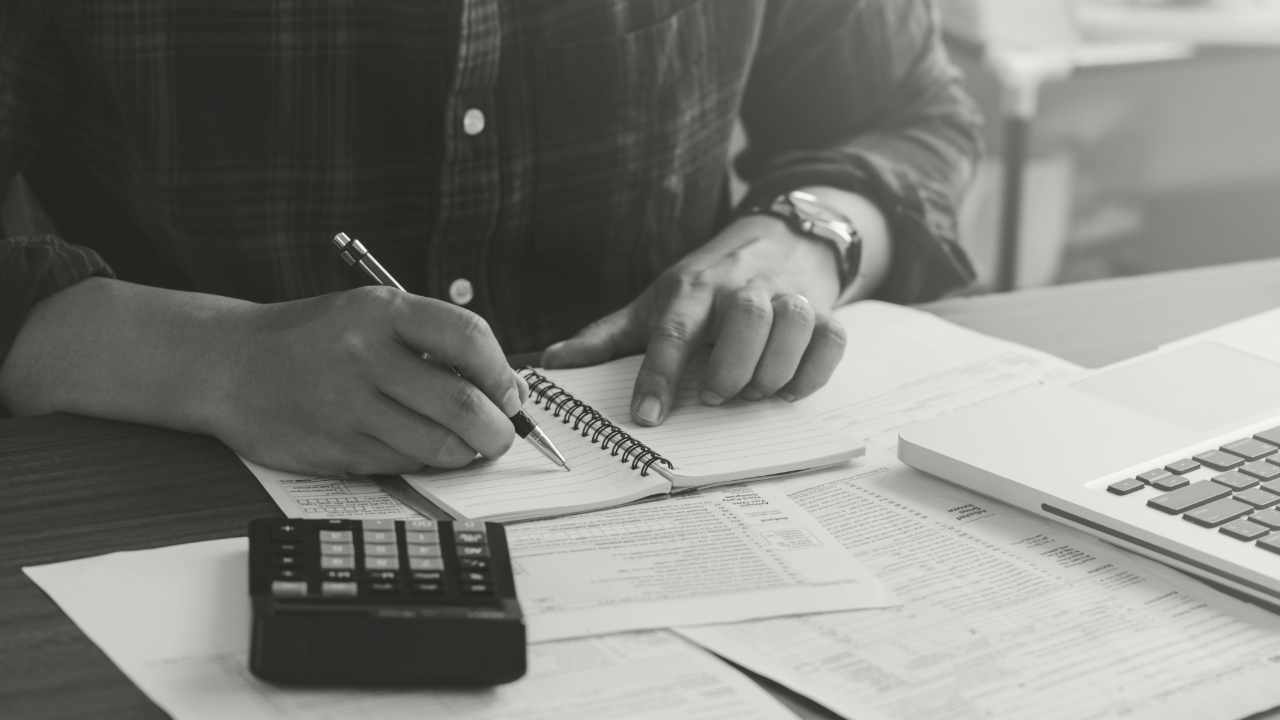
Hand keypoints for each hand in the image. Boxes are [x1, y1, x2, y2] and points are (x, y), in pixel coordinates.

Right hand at [215, 286, 527, 473]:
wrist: (230, 365)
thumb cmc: (316, 339)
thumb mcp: (372, 316)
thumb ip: (436, 343)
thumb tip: (508, 389)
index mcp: (381, 311)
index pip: (469, 337)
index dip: (502, 373)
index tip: (510, 393)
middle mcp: (364, 355)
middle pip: (462, 404)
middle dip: (497, 430)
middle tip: (502, 435)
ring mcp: (347, 406)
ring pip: (438, 445)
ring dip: (466, 452)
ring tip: (466, 444)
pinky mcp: (334, 448)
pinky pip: (404, 463)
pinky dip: (424, 461)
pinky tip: (418, 445)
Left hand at [541, 214, 847, 425]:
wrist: (779, 236)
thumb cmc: (707, 282)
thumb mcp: (655, 302)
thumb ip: (606, 338)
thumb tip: (551, 364)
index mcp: (693, 290)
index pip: (673, 331)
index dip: (658, 376)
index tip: (647, 417)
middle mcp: (742, 288)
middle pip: (747, 320)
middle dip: (732, 369)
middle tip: (715, 397)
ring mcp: (787, 295)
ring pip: (794, 326)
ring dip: (774, 371)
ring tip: (751, 393)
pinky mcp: (824, 309)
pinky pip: (831, 340)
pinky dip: (813, 371)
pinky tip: (789, 388)